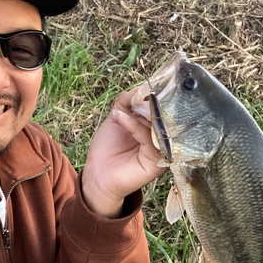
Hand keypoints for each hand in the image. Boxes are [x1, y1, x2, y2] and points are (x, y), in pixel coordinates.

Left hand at [82, 88, 166, 217]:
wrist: (98, 175)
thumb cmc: (107, 149)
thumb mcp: (116, 118)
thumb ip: (126, 103)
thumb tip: (139, 89)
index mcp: (156, 130)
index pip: (163, 110)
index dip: (154, 97)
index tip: (144, 87)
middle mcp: (162, 141)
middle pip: (164, 117)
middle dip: (150, 104)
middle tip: (138, 94)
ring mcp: (161, 152)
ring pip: (158, 126)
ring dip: (140, 113)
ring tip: (122, 109)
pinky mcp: (157, 161)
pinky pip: (149, 139)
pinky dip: (133, 125)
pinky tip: (120, 118)